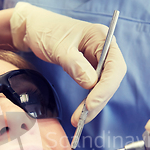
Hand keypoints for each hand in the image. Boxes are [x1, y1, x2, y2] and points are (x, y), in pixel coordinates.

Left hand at [10, 2, 126, 125]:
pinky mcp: (89, 70)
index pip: (115, 66)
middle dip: (99, 100)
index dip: (106, 88)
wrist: (34, 29)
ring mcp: (97, 61)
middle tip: (82, 118)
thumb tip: (91, 84)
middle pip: (111, 80)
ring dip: (93, 105)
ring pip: (103, 87)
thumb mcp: (59, 48)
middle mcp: (104, 49)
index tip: (91, 104)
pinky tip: (80, 113)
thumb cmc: (46, 31)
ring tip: (78, 120)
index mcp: (102, 38)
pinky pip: (93, 88)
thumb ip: (75, 65)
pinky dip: (88, 102)